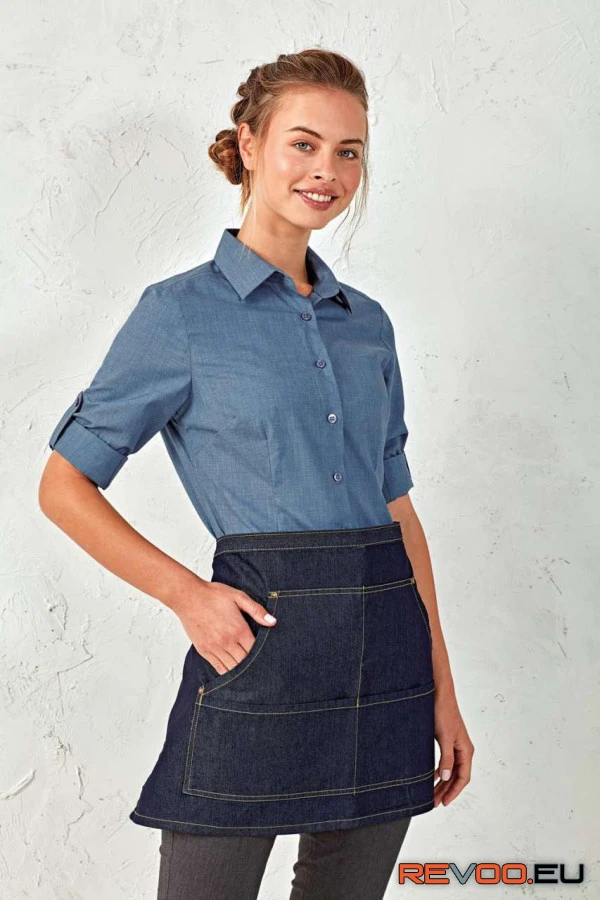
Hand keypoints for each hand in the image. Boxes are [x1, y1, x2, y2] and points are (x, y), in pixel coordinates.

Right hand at [175, 581, 276, 675]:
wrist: (188, 597)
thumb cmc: (213, 595)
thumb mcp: (238, 596)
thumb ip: (256, 610)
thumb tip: (273, 622)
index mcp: (239, 629)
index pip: (255, 650)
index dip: (263, 655)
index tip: (268, 656)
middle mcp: (227, 642)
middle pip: (246, 662)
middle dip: (254, 665)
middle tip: (262, 668)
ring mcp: (215, 648)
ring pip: (233, 668)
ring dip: (242, 671)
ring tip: (250, 672)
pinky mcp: (204, 651)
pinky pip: (219, 668)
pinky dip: (228, 672)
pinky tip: (234, 672)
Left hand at [433, 686, 474, 806]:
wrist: (439, 693)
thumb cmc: (443, 712)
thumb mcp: (444, 737)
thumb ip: (446, 758)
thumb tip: (446, 777)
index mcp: (466, 750)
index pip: (463, 778)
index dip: (454, 791)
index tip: (444, 803)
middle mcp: (463, 749)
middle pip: (457, 776)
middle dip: (446, 790)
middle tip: (434, 803)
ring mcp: (455, 745)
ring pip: (451, 770)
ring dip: (443, 782)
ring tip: (432, 794)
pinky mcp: (447, 740)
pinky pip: (446, 762)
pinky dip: (440, 771)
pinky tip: (433, 777)